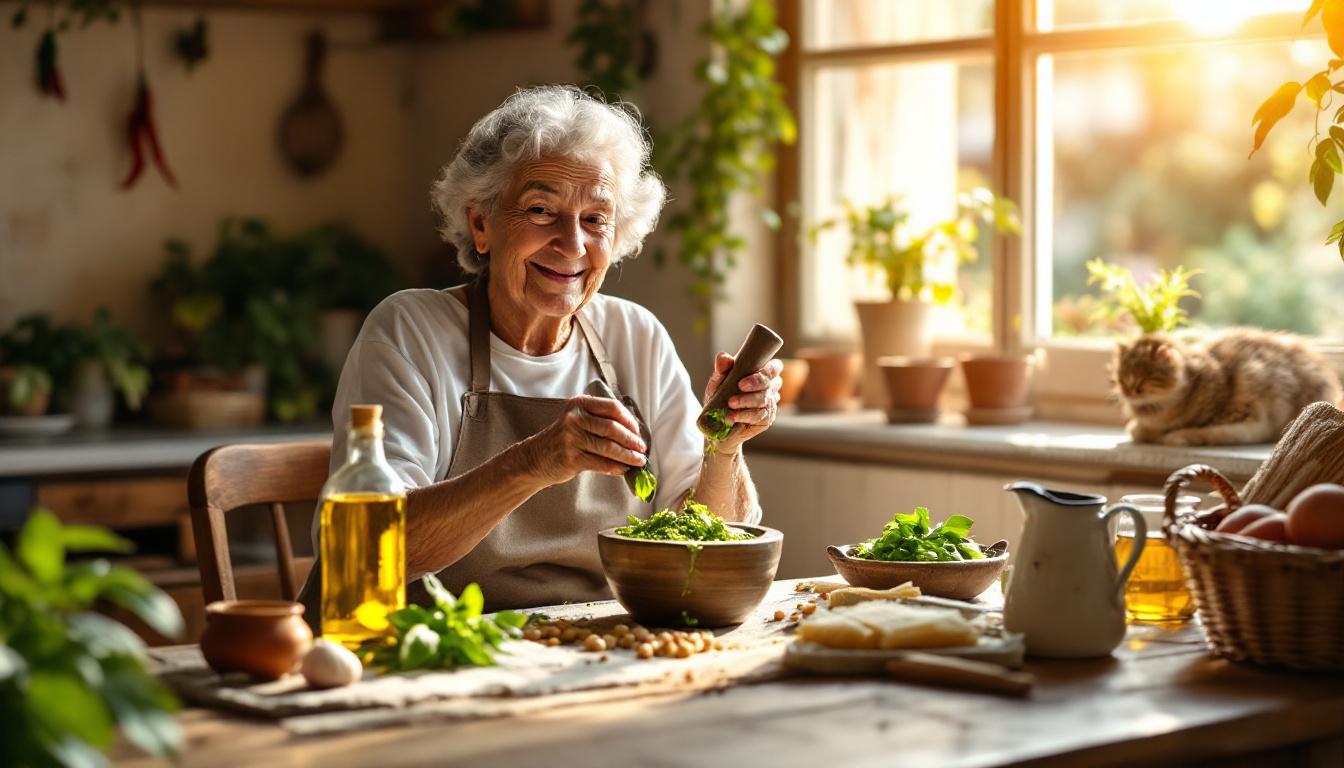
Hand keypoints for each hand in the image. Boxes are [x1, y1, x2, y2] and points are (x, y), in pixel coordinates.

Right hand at [522, 395, 647, 485]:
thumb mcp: (577, 421)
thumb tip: (633, 433)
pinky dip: (615, 467)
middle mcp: (574, 418)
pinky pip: (600, 463)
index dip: (629, 420)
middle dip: (631, 440)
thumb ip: (600, 421)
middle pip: (612, 428)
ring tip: (638, 461)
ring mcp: (571, 438)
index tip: (638, 431)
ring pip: (608, 447)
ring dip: (628, 456)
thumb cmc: (562, 440)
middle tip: (642, 448)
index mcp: (579, 404)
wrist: (534, 458)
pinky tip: (623, 469)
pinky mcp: (571, 458)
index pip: (612, 407)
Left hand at [703, 354, 782, 452]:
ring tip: (731, 403)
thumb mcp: (718, 381)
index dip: (769, 368)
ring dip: (747, 400)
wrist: (715, 423)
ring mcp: (769, 405)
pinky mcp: (766, 420)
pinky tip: (734, 416)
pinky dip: (745, 415)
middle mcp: (768, 388)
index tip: (756, 370)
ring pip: (764, 400)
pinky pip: (759, 416)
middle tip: (740, 385)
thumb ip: (721, 368)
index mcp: (760, 374)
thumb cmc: (720, 397)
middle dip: (755, 383)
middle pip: (768, 382)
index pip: (774, 367)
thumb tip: (724, 358)